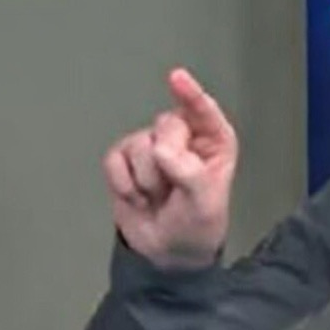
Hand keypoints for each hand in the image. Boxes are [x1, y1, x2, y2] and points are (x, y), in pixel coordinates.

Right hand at [102, 68, 237, 269]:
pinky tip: (138, 198)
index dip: (190, 94)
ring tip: (158, 198)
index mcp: (214, 143)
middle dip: (165, 162)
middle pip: (165, 127)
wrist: (167, 251)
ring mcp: (152, 146)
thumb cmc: (197, 224)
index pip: (203, 112)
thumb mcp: (205, 202)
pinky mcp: (124, 159)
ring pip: (138, 143)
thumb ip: (188, 172)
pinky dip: (123, 183)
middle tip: (173, 190)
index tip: (177, 77)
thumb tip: (160, 149)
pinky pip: (114, 159)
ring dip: (145, 180)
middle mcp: (185, 138)